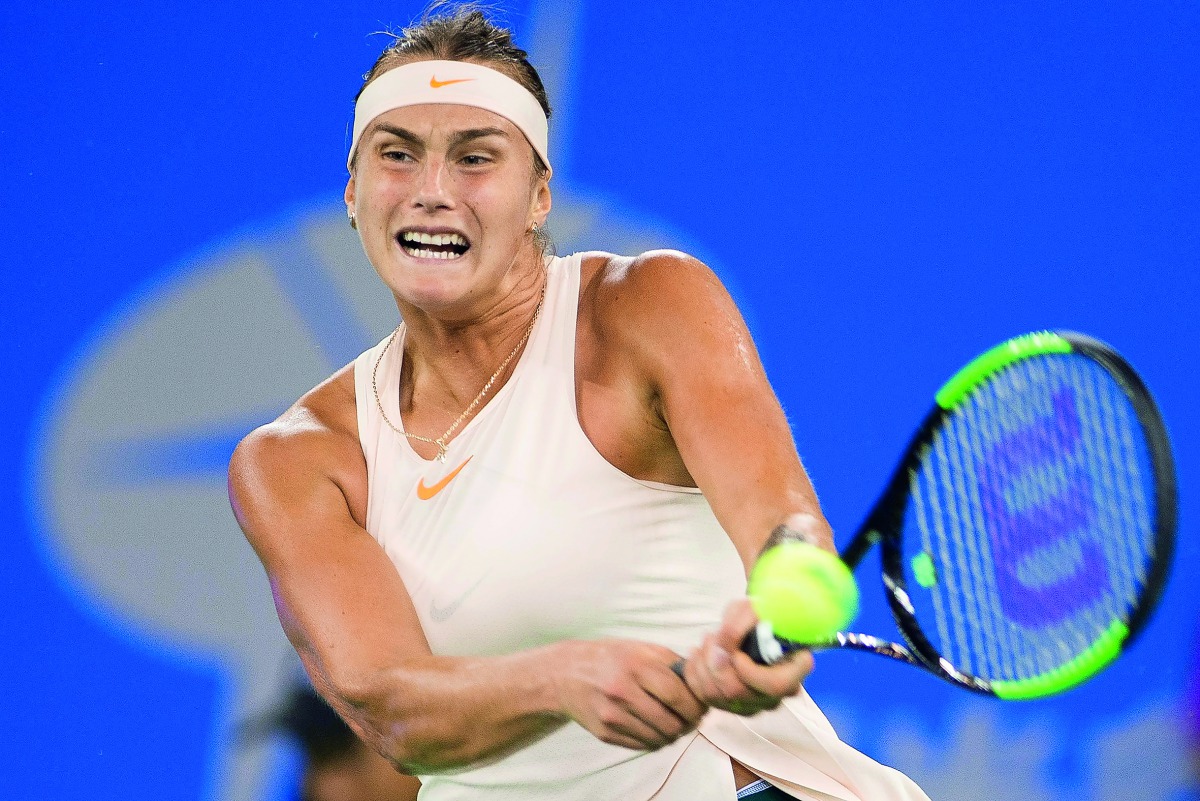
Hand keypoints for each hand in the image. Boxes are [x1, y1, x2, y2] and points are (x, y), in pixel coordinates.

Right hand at [548, 639, 707, 750]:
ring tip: (673, 722)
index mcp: (635, 665)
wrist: (565, 673)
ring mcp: (612, 715)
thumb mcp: (641, 649)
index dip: (696, 706)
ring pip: (659, 739)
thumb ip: (672, 664)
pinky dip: (654, 740)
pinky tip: (653, 727)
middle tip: (690, 718)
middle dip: (688, 723)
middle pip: (671, 723)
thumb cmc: (611, 658)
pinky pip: (642, 746)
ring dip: (672, 734)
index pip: (677, 695)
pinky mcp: (605, 733)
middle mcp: (622, 691)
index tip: (702, 706)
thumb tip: (701, 684)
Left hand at [681, 598, 813, 715]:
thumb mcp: (752, 609)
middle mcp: (773, 694)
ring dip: (704, 661)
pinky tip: (700, 653)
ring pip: (717, 695)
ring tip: (709, 639)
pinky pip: (703, 694)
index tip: (737, 654)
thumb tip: (730, 636)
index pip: (777, 685)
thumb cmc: (753, 618)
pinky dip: (695, 670)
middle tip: (713, 638)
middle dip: (717, 662)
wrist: (745, 630)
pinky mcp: (729, 706)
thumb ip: (745, 617)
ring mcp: (750, 704)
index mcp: (791, 670)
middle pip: (737, 692)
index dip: (751, 672)